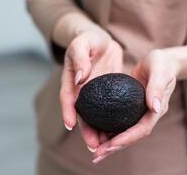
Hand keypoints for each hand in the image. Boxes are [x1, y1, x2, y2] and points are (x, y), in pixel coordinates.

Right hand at [59, 27, 123, 151]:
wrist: (100, 40)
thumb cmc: (88, 40)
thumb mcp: (82, 44)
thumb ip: (79, 59)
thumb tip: (79, 78)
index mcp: (71, 80)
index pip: (67, 98)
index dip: (67, 111)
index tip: (69, 125)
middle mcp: (81, 91)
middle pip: (81, 114)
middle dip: (85, 131)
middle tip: (93, 146)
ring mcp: (94, 94)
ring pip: (95, 117)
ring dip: (98, 132)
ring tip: (105, 146)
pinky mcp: (106, 95)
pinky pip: (108, 111)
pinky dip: (111, 122)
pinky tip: (119, 132)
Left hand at [92, 49, 180, 162]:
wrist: (162, 61)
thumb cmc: (162, 63)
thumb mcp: (160, 71)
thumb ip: (157, 87)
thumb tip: (156, 108)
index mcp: (156, 109)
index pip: (142, 129)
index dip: (127, 138)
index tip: (110, 145)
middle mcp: (147, 114)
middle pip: (131, 136)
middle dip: (114, 147)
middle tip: (97, 156)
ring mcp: (138, 112)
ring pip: (124, 131)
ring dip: (110, 142)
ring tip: (94, 150)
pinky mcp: (130, 107)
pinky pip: (119, 121)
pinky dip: (109, 128)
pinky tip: (96, 132)